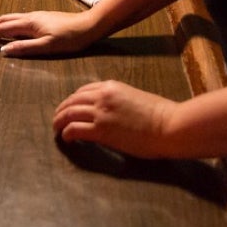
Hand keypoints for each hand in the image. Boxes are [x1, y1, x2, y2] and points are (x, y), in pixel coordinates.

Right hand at [0, 9, 99, 55]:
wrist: (88, 26)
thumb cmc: (70, 38)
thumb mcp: (47, 46)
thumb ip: (25, 47)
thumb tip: (3, 50)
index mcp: (29, 23)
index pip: (2, 29)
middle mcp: (30, 17)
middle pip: (3, 20)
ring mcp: (36, 17)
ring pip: (10, 18)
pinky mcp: (42, 19)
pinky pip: (18, 20)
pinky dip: (7, 25)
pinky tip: (10, 31)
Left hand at [53, 80, 178, 157]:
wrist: (170, 125)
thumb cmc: (161, 115)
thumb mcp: (136, 98)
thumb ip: (119, 101)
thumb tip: (112, 111)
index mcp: (111, 87)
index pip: (83, 90)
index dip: (73, 100)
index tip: (70, 108)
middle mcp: (102, 96)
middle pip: (72, 100)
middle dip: (62, 110)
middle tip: (57, 119)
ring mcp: (100, 112)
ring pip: (68, 113)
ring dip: (59, 122)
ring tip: (56, 130)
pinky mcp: (101, 130)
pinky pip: (74, 129)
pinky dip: (66, 134)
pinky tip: (67, 140)